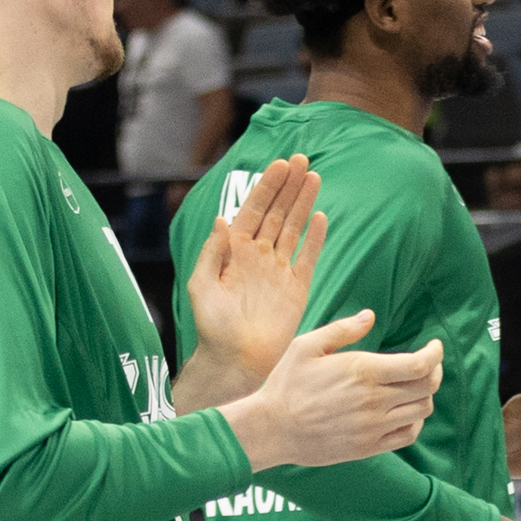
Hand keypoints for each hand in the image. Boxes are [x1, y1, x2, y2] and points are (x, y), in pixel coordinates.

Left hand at [185, 151, 325, 396]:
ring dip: (303, 203)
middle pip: (276, 212)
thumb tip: (222, 219)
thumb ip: (211, 252)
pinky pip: (308, 257)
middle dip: (288, 186)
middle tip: (302, 160)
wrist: (235, 360)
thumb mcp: (201, 286)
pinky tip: (319, 216)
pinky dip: (314, 238)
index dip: (267, 186)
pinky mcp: (297, 288)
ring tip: (313, 177)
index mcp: (234, 251)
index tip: (280, 165)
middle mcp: (258, 256)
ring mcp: (279, 270)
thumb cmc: (212, 327)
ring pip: (293, 228)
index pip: (253, 210)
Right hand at [227, 313, 439, 467]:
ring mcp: (373, 426)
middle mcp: (374, 400)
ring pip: (422, 410)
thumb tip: (370, 316)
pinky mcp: (369, 447)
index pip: (419, 365)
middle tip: (429, 364)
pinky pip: (408, 435)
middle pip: (427, 387)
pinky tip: (406, 412)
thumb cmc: (287, 383)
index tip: (435, 346)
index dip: (435, 354)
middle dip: (435, 372)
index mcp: (363, 371)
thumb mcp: (307, 346)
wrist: (272, 429)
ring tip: (416, 387)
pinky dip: (416, 422)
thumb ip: (342, 330)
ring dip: (426, 395)